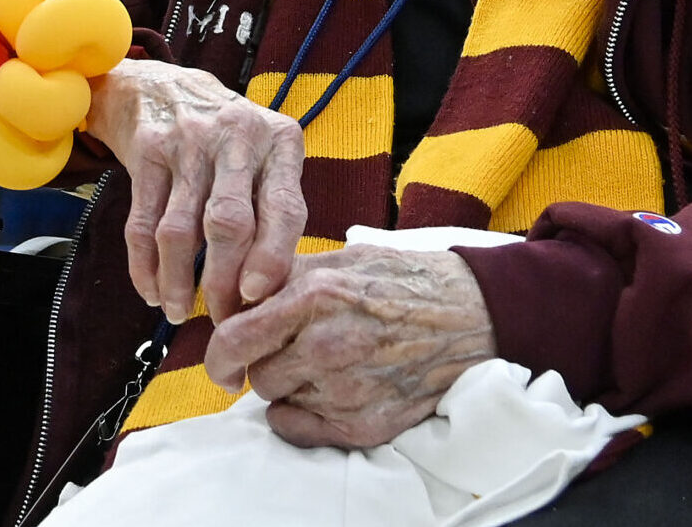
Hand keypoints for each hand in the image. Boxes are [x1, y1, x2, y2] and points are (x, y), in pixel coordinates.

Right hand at [84, 60, 306, 323]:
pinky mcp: (147, 149)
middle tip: (223, 321)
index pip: (285, 209)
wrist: (163, 86)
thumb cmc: (229, 140)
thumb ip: (275, 210)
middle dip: (223, 284)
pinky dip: (145, 266)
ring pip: (180, 230)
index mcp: (280, 142)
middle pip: (229, 224)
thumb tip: (272, 295)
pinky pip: (143, 223)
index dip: (272, 260)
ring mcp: (188, 140)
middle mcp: (238, 136)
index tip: (256, 299)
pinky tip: (151, 291)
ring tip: (180, 313)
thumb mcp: (266, 156)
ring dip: (179, 282)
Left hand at [203, 245, 496, 448]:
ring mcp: (348, 390)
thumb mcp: (341, 260)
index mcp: (316, 297)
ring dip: (290, 385)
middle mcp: (328, 346)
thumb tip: (234, 299)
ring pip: (278, 401)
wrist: (473, 314)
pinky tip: (330, 390)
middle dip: (264, 362)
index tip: (224, 359)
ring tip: (324, 362)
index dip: (218, 354)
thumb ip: (284, 278)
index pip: (234, 340)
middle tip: (292, 348)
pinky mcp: (366, 424)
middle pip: (256, 374)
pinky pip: (301, 430)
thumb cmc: (404, 281)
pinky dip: (304, 414)